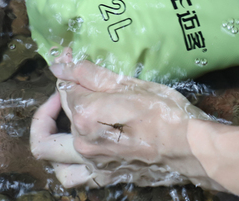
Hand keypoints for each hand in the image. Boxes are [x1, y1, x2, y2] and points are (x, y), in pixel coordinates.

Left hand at [30, 50, 221, 189]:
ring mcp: (91, 163)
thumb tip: (62, 65)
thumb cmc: (165, 111)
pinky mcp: (101, 176)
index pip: (67, 89)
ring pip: (50, 150)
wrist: (188, 148)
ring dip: (49, 131)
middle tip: (77, 82)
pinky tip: (76, 146)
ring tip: (64, 115)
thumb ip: (92, 75)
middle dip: (63, 93)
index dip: (68, 72)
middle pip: (59, 113)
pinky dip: (64, 161)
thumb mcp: (130, 85)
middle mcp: (82, 142)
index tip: (73, 62)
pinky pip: (69, 176)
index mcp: (88, 116)